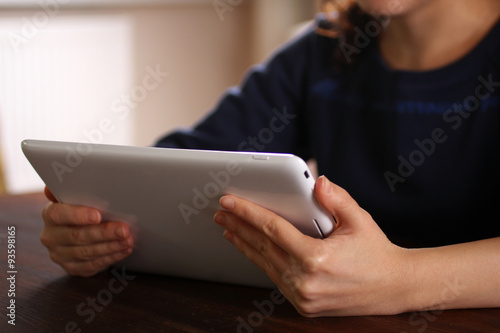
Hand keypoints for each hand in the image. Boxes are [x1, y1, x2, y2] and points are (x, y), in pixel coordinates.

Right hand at [41, 187, 133, 276]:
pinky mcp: (72, 268)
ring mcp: (60, 254)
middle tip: (124, 229)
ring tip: (128, 239)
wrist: (80, 230)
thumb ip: (74, 188)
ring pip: (87, 252)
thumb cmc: (83, 208)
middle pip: (78, 236)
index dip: (78, 215)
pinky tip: (124, 249)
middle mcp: (51, 236)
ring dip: (111, 245)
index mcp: (50, 214)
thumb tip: (67, 176)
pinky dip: (111, 257)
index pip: (58, 214)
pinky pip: (93, 265)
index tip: (98, 215)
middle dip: (104, 232)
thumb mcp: (78, 196)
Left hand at [213, 176, 411, 316]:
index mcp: (317, 259)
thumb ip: (337, 199)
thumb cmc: (376, 252)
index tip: (229, 201)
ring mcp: (302, 296)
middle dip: (238, 226)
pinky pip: (274, 277)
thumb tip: (318, 181)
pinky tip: (250, 248)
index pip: (272, 230)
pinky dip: (260, 260)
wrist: (392, 287)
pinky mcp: (303, 304)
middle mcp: (305, 281)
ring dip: (244, 244)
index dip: (248, 213)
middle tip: (221, 212)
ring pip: (264, 264)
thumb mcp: (360, 220)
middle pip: (262, 247)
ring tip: (228, 228)